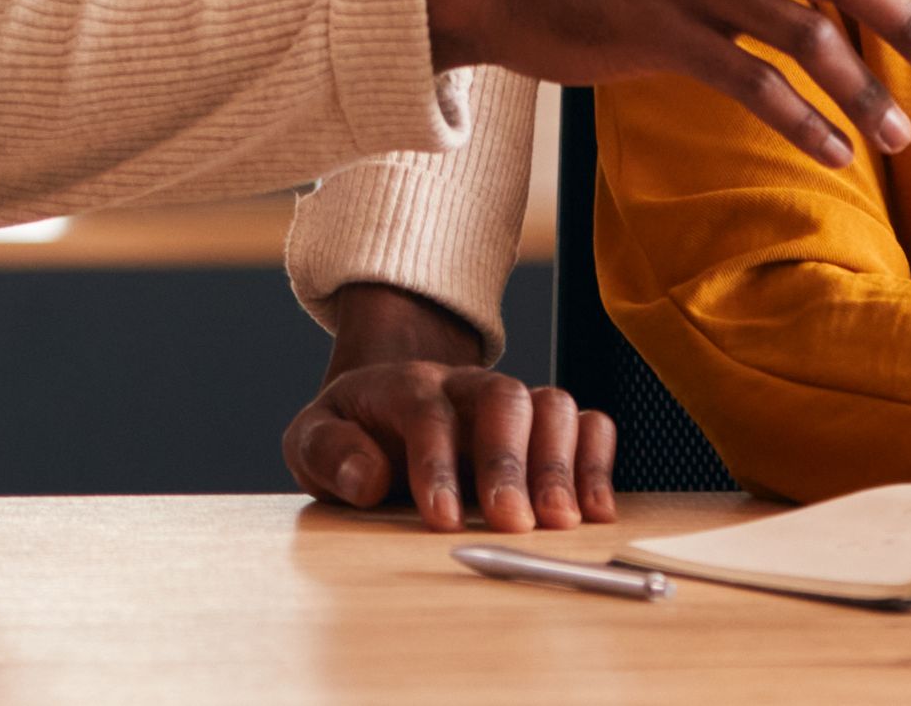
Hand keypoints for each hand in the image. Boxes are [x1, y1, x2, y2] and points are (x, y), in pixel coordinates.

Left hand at [283, 281, 609, 533]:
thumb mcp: (313, 442)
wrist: (384, 407)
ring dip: (560, 463)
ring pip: (551, 405)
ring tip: (560, 522)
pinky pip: (586, 423)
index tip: (443, 521)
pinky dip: (597, 461)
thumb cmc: (352, 435)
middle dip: (509, 462)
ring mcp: (510, 402)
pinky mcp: (543, 425)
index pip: (427, 413)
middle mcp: (465, 386)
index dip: (437, 465)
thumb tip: (366, 477)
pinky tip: (594, 510)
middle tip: (513, 524)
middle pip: (503, 399)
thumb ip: (328, 455)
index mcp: (404, 386)